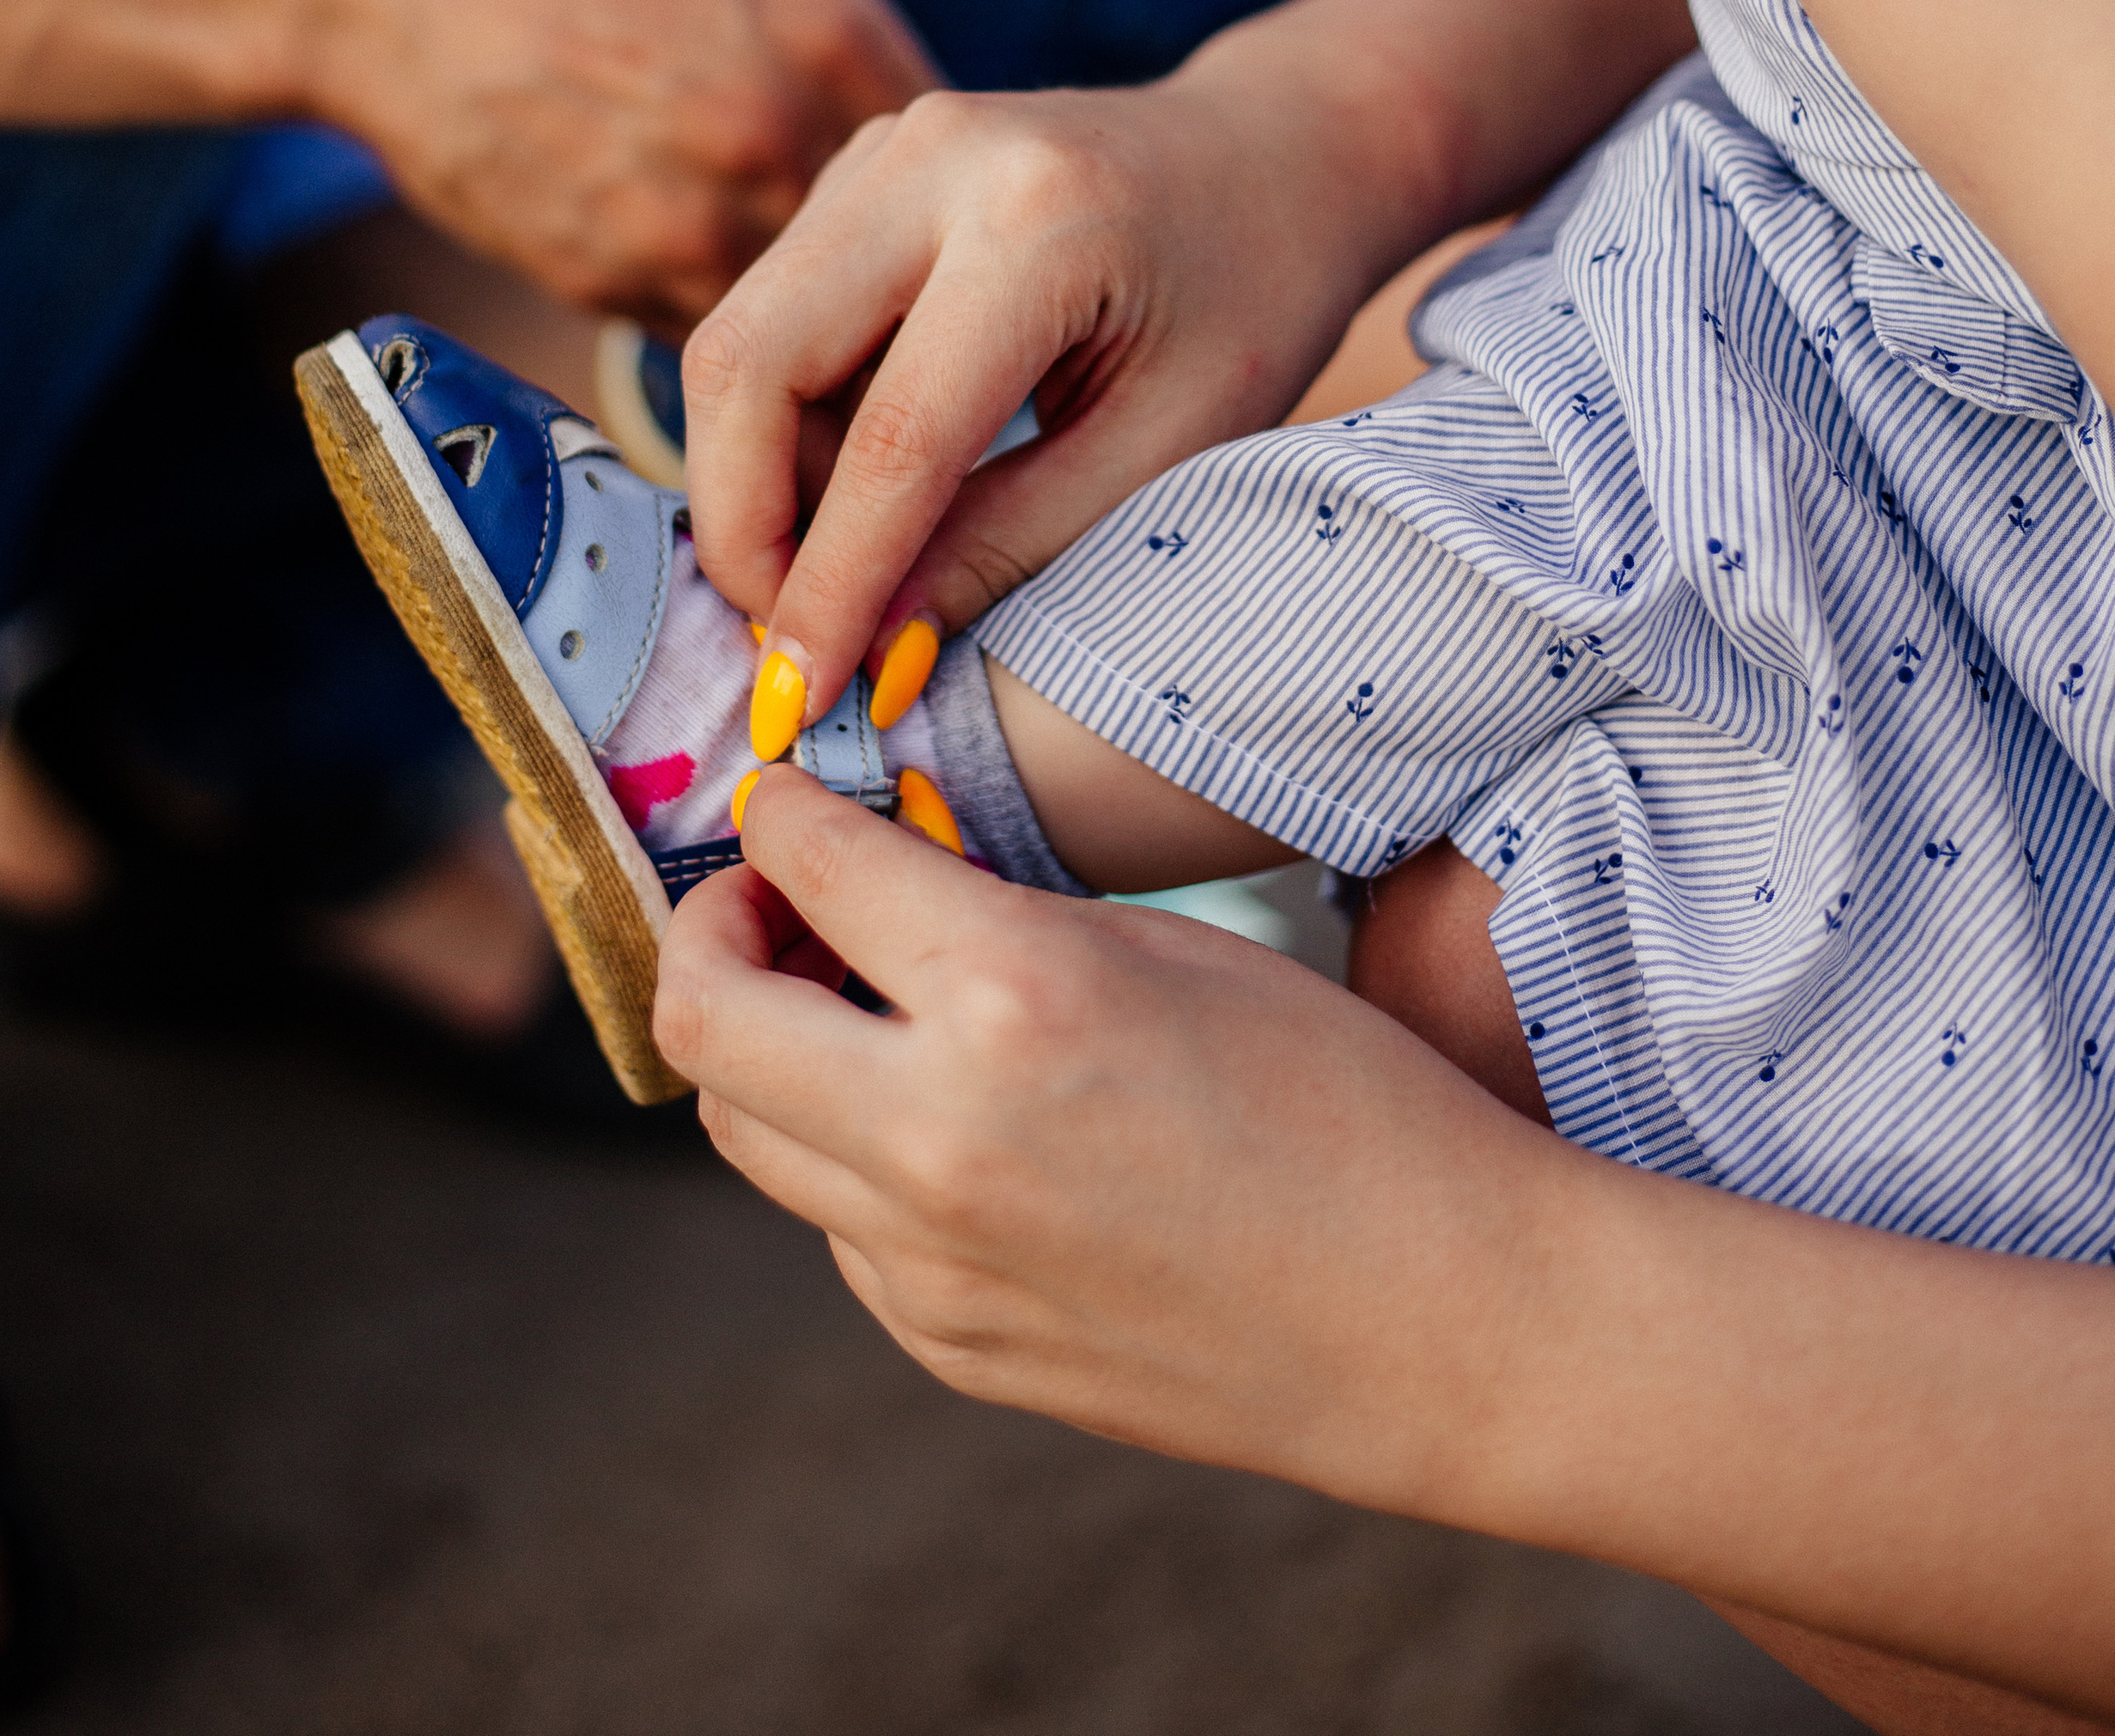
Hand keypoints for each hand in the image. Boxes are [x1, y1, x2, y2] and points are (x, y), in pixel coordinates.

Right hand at [325, 0, 936, 327]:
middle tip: (900, 297)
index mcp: (831, 41)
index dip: (961, 213)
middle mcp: (773, 141)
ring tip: (816, 314)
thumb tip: (925, 134)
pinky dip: (727, 332)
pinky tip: (712, 289)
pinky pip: (708, 337)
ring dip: (819, 334)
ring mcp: (686, 221)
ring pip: (808, 327)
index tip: (957, 235)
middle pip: (899, 267)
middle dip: (902, 287)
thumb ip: (846, 39)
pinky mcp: (606, 279)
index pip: (958, 174)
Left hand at [655, 771, 1540, 1498]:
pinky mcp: (951, 1346)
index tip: (780, 803)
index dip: (774, 813)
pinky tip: (946, 1118)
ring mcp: (934, 1264)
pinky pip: (837, 1226)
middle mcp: (938, 1138)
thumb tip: (868, 886)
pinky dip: (851, 1154)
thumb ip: (997, 917)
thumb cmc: (1346, 1104)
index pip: (803, 865)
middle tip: (772, 902)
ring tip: (853, 1004)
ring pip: (747, 1135)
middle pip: (704, 1021)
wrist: (1445, 1322)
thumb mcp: (1171, 950)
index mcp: (1010, 999)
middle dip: (713, 934)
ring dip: (769, 1051)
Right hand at [683, 49, 1394, 719]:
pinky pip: (775, 312)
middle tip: (786, 641)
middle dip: (744, 525)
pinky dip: (791, 422)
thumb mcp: (1169, 444)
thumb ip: (1010, 543)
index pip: (895, 434)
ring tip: (848, 567)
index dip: (833, 584)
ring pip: (741, 337)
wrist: (1280, 149)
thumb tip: (869, 655)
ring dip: (762, 478)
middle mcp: (935, 158)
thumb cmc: (1257, 299)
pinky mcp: (860, 171)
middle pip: (750, 361)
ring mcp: (883, 150)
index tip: (800, 704)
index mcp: (1041, 219)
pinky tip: (866, 486)